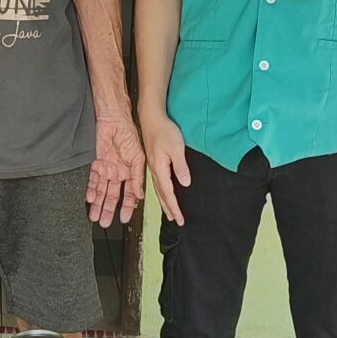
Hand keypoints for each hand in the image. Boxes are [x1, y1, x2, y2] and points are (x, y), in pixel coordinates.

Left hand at [86, 113, 145, 228]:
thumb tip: (140, 195)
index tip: (124, 219)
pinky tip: (90, 199)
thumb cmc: (130, 135)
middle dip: (109, 210)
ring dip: (98, 204)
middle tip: (105, 223)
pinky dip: (91, 189)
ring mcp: (106, 169)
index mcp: (130, 173)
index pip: (129, 194)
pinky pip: (92, 180)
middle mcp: (117, 173)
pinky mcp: (95, 163)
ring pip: (101, 191)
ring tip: (95, 217)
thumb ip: (138, 177)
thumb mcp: (138, 158)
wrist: (114, 120)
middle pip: (112, 196)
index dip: (127, 207)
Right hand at [139, 109, 191, 224]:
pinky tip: (163, 192)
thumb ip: (180, 166)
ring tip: (169, 211)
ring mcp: (152, 166)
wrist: (151, 117)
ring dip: (164, 201)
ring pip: (158, 189)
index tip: (179, 218)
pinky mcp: (153, 161)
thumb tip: (184, 183)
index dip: (174, 207)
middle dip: (169, 208)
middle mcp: (154, 170)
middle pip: (161, 194)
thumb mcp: (176, 148)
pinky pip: (157, 182)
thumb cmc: (164, 130)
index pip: (168, 193)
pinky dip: (161, 191)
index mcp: (159, 169)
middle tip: (176, 220)